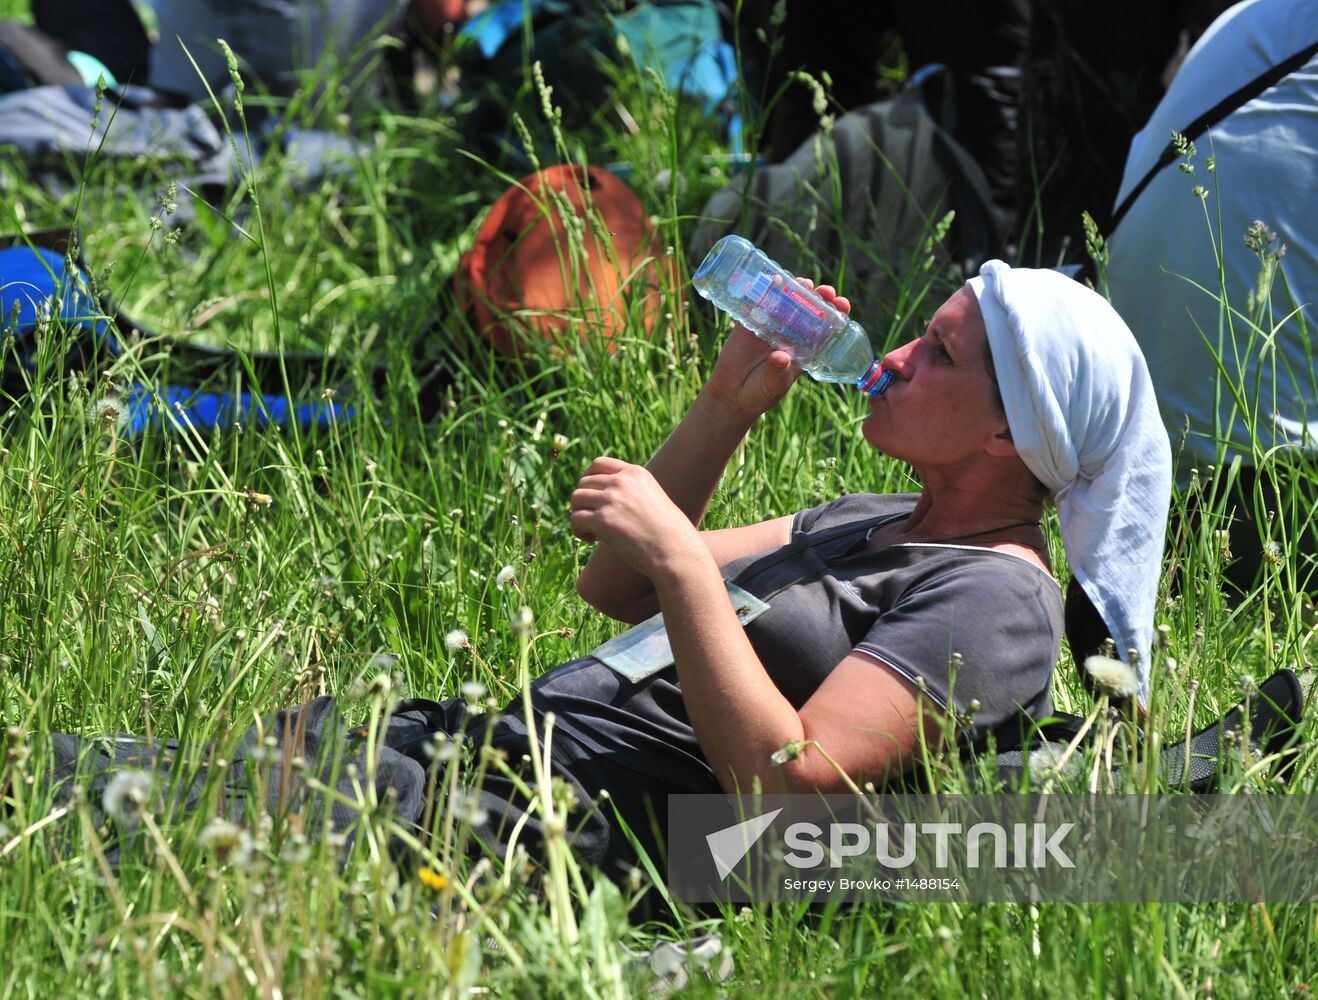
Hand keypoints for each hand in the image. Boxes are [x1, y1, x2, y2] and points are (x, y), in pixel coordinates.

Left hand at [570, 457, 703, 576]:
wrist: (675, 551)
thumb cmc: (669, 533)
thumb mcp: (653, 499)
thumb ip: (630, 492)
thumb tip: (601, 500)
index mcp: (635, 473)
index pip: (598, 464)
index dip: (588, 479)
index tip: (590, 496)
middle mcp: (622, 482)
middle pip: (584, 482)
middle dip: (584, 501)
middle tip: (593, 520)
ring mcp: (611, 499)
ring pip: (576, 498)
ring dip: (579, 514)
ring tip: (592, 531)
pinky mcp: (603, 520)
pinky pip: (576, 519)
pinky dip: (578, 530)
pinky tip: (591, 540)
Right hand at [704, 279, 850, 420]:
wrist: (732, 396)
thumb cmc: (761, 393)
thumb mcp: (775, 386)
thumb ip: (778, 372)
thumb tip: (781, 357)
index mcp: (804, 348)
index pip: (824, 327)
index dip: (835, 313)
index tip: (842, 303)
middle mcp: (790, 333)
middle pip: (808, 309)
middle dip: (818, 296)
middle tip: (824, 291)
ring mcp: (770, 326)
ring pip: (786, 301)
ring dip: (795, 289)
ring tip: (802, 283)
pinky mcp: (749, 323)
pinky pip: (757, 303)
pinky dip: (764, 290)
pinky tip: (772, 280)